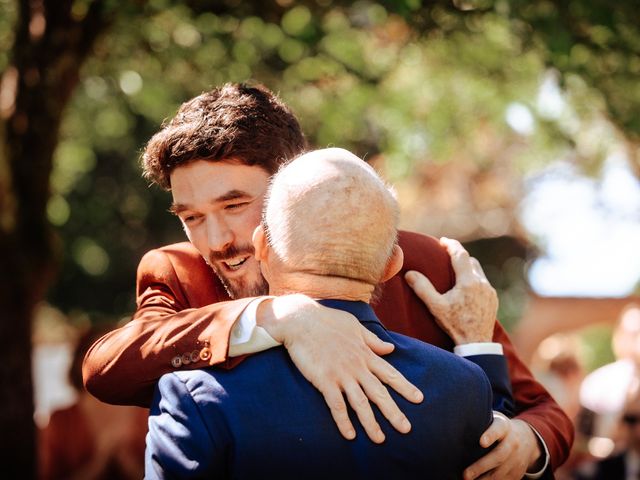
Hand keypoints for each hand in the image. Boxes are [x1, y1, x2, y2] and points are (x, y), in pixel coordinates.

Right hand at [258, 294, 423, 443]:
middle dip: (394, 412)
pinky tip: (350, 435)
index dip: (405, 387)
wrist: (301, 320)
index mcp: (365, 353)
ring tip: (380, 439)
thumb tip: (391, 348)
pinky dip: (343, 421)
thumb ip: (373, 340)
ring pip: (360, 403)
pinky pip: (336, 405)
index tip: (419, 399)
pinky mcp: (325, 380)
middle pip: (379, 393)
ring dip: (371, 423)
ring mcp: (341, 374)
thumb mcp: (355, 326)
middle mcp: (357, 366)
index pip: (390, 374)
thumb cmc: (327, 320)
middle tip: (406, 429)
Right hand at [405, 237, 497, 343]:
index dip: (451, 245)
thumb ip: (422, 288)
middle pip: (471, 261)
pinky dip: (474, 279)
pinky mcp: (493, 299)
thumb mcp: (435, 307)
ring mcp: (490, 291)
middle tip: (446, 255)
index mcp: (468, 281)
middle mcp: (482, 283)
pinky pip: (483, 283)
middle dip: (459, 256)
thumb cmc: (455, 324)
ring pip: (478, 271)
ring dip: (467, 268)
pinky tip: (466, 288)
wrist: (476, 342)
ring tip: (455, 270)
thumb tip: (409, 273)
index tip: (442, 240)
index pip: (460, 254)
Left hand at [464, 414, 542, 479]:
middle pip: (498, 456)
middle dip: (481, 466)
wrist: (527, 439)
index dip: (490, 435)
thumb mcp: (494, 420)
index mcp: (504, 427)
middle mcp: (513, 443)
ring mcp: (517, 460)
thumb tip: (455, 420)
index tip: (481, 442)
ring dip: (484, 479)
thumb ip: (480, 420)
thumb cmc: (499, 428)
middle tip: (465, 475)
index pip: (498, 429)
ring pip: (500, 473)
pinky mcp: (517, 473)